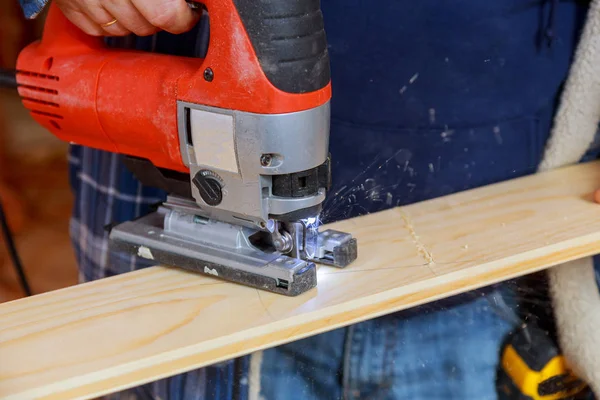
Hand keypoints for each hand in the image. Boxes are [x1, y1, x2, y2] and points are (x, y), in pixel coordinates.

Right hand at [55, 0, 199, 36]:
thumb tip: (194, 1)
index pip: (168, 15)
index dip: (184, 17)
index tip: (190, 12)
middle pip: (146, 27)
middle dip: (160, 19)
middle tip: (163, 5)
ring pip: (123, 31)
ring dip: (135, 21)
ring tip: (135, 0)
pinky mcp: (69, 4)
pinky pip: (97, 30)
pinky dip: (109, 23)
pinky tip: (114, 5)